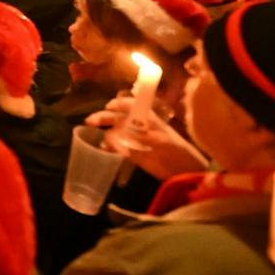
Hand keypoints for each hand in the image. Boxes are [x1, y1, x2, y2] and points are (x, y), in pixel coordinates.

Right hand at [87, 93, 208, 180]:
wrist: (183, 171)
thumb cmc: (178, 150)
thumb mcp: (163, 141)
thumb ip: (144, 137)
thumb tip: (126, 134)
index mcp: (147, 118)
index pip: (130, 104)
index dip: (119, 103)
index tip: (109, 106)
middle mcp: (137, 126)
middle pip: (117, 117)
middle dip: (103, 117)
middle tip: (90, 121)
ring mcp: (133, 139)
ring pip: (114, 133)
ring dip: (106, 135)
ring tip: (103, 143)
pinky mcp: (131, 153)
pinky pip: (116, 148)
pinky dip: (109, 148)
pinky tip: (105, 150)